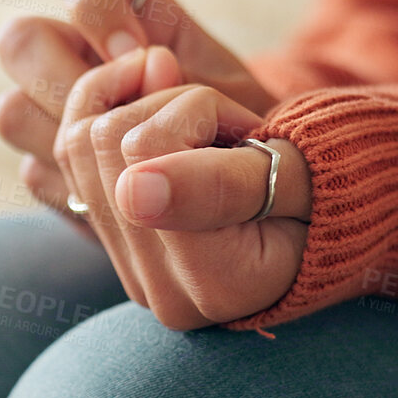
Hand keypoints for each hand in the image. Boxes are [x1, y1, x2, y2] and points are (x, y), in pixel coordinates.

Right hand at [0, 0, 274, 219]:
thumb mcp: (238, 94)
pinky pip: (36, 174)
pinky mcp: (51, 171)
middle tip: (131, 119)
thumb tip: (151, 67)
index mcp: (125, 8)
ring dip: (71, 140)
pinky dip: (79, 187)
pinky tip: (128, 199)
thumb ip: (193, 78)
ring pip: (12, 111)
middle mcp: (77, 52)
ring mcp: (52, 111)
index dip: (94, 1)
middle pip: (20, 41)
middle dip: (70, 82)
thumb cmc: (247, 128)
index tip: (145, 55)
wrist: (250, 190)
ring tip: (137, 165)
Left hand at [54, 46, 310, 328]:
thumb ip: (222, 184)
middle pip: (103, 141)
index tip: (251, 132)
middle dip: (166, 106)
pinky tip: (161, 117)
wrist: (325, 217)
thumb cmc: (327, 191)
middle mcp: (158, 290)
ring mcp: (128, 270)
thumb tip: (131, 190)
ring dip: (140, 109)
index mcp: (214, 283)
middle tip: (227, 128)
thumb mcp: (298, 179)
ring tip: (202, 130)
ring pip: (79, 138)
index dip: (197, 110)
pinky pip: (70, 154)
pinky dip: (111, 114)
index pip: (145, 150)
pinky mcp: (108, 242)